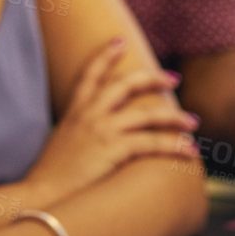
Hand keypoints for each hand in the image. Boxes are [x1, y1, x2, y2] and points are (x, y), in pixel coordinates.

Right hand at [21, 36, 198, 207]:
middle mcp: (89, 114)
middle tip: (174, 78)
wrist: (41, 194)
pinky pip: (152, 142)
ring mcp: (102, 129)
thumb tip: (91, 138)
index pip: (90, 74)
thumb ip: (77, 134)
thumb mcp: (61, 144)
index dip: (105, 55)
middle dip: (152, 78)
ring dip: (175, 117)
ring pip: (147, 114)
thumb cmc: (51, 176)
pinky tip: (188, 150)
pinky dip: (174, 146)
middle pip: (125, 84)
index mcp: (75, 112)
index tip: (119, 41)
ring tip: (193, 122)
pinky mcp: (113, 148)